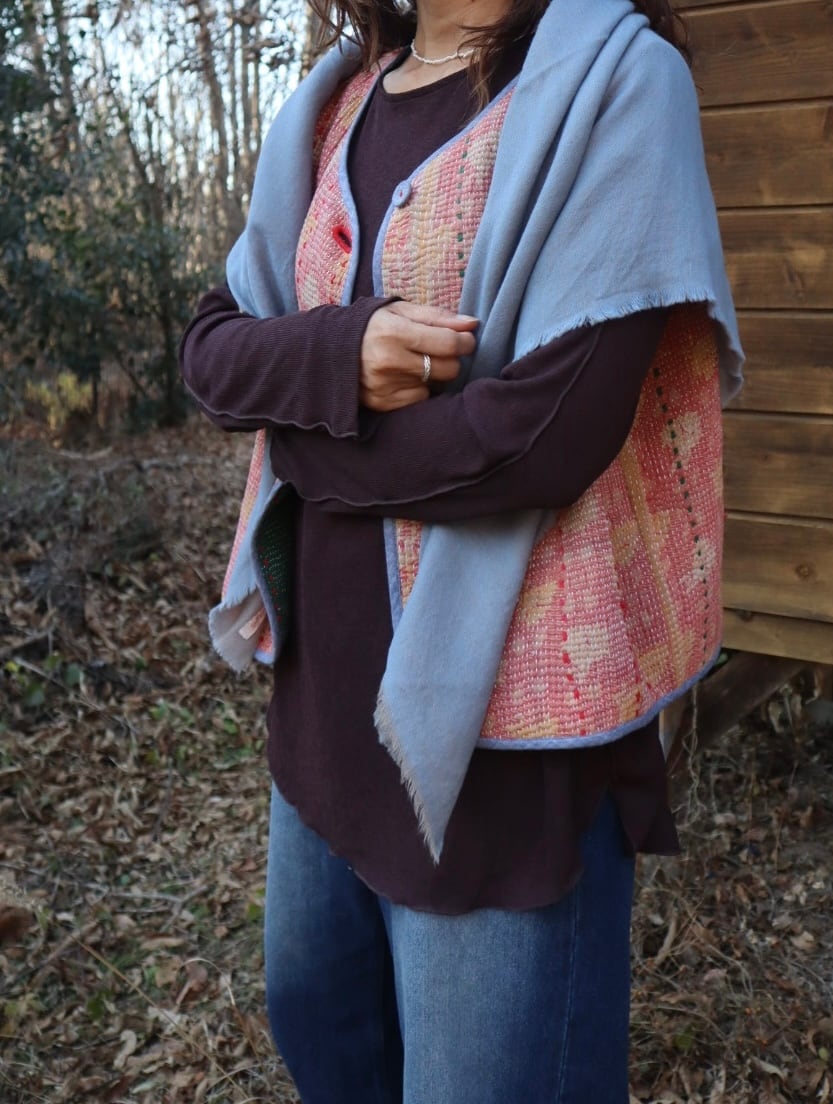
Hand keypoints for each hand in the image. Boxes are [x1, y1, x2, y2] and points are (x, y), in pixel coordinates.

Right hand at [359, 301, 477, 411]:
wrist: (330, 350)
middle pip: (447, 369)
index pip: (448, 343)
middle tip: (440, 351)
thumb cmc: (371, 326)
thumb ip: (438, 316)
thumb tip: (472, 324)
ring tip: (412, 362)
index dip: (465, 342)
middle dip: (451, 359)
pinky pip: (419, 399)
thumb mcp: (400, 311)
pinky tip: (402, 377)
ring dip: (432, 375)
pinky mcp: (382, 403)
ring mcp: (384, 386)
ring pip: (435, 386)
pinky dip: (417, 389)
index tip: (467, 339)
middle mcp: (388, 361)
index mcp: (394, 332)